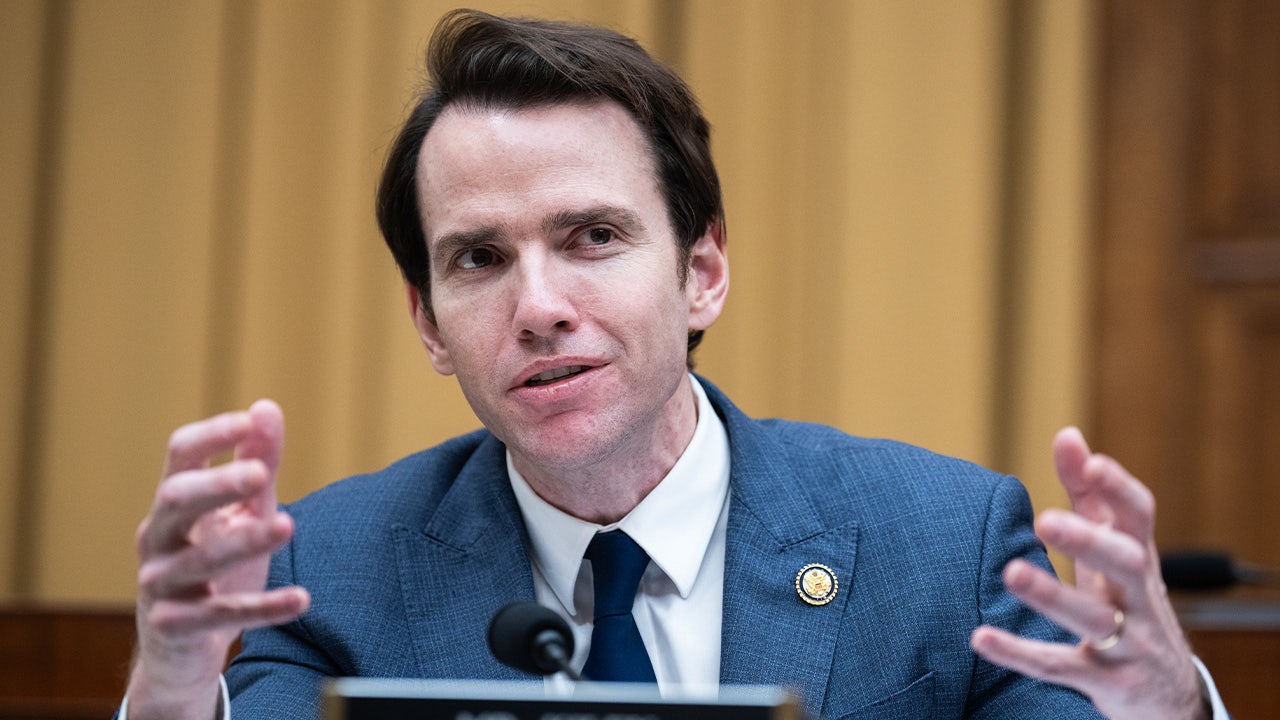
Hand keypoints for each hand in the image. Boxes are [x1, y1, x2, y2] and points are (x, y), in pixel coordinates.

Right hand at [125, 400, 309, 718]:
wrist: (181, 646)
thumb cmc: (215, 562)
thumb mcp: (242, 511)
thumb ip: (256, 462)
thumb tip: (267, 407)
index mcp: (172, 503)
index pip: (179, 456)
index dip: (211, 436)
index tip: (248, 420)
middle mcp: (156, 537)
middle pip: (175, 500)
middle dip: (216, 486)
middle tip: (260, 475)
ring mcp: (160, 584)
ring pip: (200, 559)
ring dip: (245, 542)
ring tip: (289, 525)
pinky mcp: (174, 627)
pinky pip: (221, 615)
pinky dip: (263, 607)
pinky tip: (302, 599)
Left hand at [970, 427, 1209, 719]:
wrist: (1168, 691)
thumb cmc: (1128, 598)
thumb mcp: (1115, 548)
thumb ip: (1090, 493)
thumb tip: (1067, 433)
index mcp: (1140, 558)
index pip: (1141, 517)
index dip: (1120, 489)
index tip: (1092, 463)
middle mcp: (1141, 598)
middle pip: (1127, 565)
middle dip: (1090, 541)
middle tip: (1046, 520)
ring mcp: (1128, 642)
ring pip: (1095, 618)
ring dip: (1053, 595)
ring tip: (1010, 572)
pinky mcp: (1106, 682)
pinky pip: (1060, 668)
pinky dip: (1020, 655)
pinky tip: (979, 637)